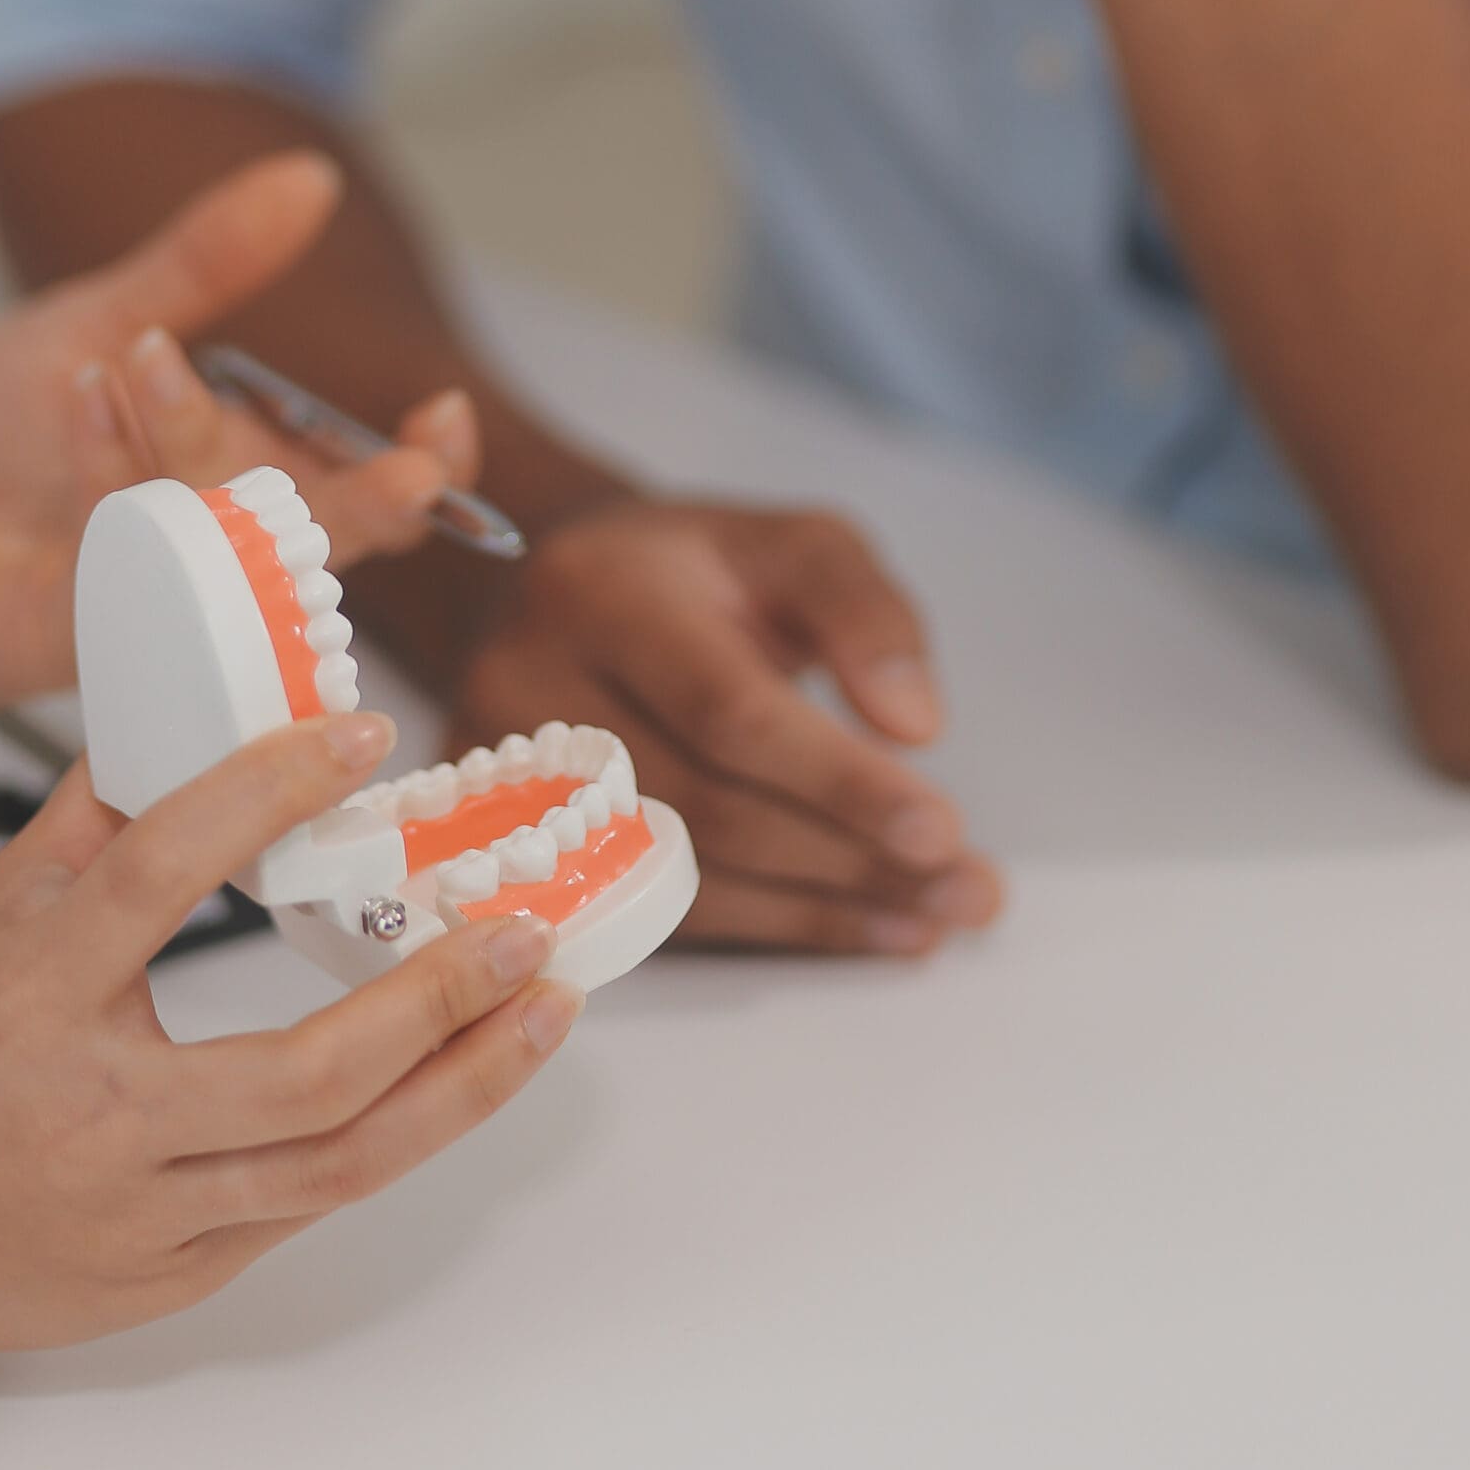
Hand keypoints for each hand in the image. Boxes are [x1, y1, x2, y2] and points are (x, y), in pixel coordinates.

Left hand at [0, 152, 477, 740]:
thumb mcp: (98, 320)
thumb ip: (205, 262)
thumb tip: (312, 177)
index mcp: (243, 474)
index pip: (369, 492)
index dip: (427, 467)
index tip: (440, 413)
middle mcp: (217, 545)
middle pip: (335, 545)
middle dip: (381, 505)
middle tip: (411, 465)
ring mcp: (158, 595)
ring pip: (233, 543)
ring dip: (191, 436)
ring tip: (132, 354)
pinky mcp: (88, 631)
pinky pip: (134, 561)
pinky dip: (110, 467)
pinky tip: (79, 400)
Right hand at [0, 711, 580, 1411]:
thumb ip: (88, 824)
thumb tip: (175, 715)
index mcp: (32, 996)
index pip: (164, 876)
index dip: (266, 794)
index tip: (364, 736)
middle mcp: (96, 1120)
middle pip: (303, 1073)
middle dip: (435, 1000)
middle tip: (524, 929)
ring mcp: (140, 1216)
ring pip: (336, 1164)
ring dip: (460, 1085)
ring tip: (543, 1011)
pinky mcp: (167, 1277)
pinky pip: (300, 1205)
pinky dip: (385, 1137)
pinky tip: (454, 1078)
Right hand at [449, 498, 1004, 954]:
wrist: (565, 596)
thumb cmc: (699, 571)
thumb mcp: (795, 544)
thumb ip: (865, 615)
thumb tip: (915, 728)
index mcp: (603, 591)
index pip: (726, 709)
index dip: (836, 780)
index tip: (942, 829)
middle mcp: (530, 681)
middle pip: (703, 807)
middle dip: (847, 859)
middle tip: (965, 889)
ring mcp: (504, 774)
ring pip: (674, 877)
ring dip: (820, 911)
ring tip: (932, 917)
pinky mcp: (506, 844)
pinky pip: (649, 911)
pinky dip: (765, 924)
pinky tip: (853, 926)